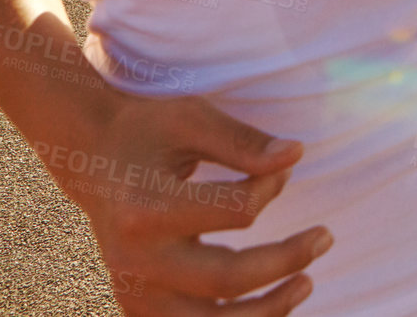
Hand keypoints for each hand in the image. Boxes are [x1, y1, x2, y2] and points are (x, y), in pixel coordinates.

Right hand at [51, 92, 331, 314]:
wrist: (92, 158)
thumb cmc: (148, 131)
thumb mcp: (191, 119)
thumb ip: (242, 141)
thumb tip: (295, 156)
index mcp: (147, 207)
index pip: (233, 212)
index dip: (270, 189)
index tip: (284, 170)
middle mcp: (137, 259)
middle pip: (225, 279)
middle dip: (283, 262)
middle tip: (325, 238)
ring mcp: (134, 290)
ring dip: (267, 312)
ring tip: (305, 283)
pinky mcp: (136, 306)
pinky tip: (268, 306)